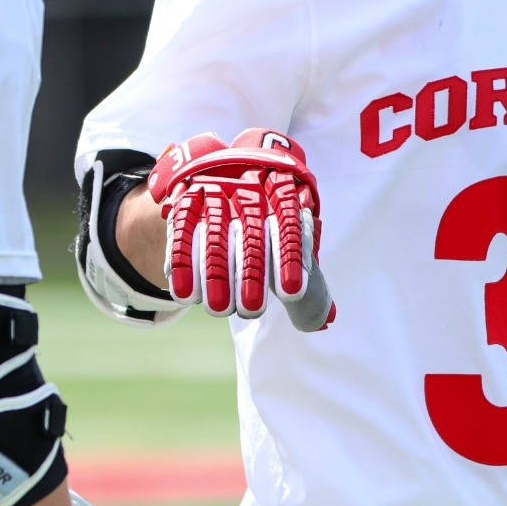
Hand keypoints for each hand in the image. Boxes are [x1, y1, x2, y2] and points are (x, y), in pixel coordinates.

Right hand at [147, 128, 331, 328]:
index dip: (290, 259)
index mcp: (285, 193)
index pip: (290, 223)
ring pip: (215, 233)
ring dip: (215, 275)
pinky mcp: (188, 201)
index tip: (292, 294)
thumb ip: (308, 285)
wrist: (226, 186)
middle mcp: (251, 188)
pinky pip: (182, 231)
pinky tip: (185, 293)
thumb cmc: (270, 232)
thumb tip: (324, 319)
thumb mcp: (292, 248)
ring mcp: (216, 192)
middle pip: (252, 232)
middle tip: (251, 308)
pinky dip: (182, 264)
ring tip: (219, 309)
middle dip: (251, 274)